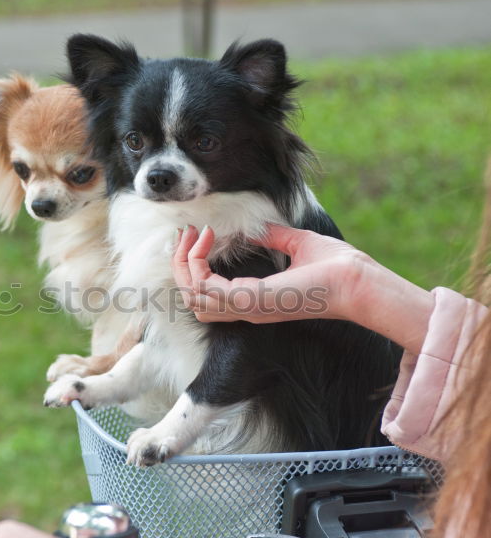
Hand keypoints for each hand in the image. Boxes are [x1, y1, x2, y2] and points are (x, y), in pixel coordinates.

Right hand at [172, 224, 434, 352]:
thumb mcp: (299, 244)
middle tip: (186, 236)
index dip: (194, 265)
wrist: (358, 281)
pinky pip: (206, 289)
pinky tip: (208, 239)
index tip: (202, 234)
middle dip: (180, 265)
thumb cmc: (337, 267)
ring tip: (193, 236)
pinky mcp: (252, 300)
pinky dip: (198, 264)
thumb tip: (256, 229)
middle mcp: (246, 308)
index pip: (207, 294)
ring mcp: (247, 307)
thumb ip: (274, 238)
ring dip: (185, 263)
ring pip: (192, 296)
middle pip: (191, 299)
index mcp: (255, 299)